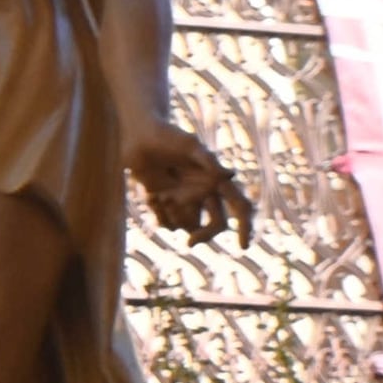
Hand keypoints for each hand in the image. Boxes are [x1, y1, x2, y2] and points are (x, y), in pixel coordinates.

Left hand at [131, 121, 249, 242]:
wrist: (138, 137)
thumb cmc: (167, 136)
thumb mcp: (189, 146)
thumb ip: (208, 161)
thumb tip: (231, 174)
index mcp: (217, 180)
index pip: (240, 206)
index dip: (245, 227)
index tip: (243, 246)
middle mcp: (204, 193)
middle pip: (216, 225)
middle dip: (204, 235)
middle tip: (189, 244)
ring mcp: (185, 200)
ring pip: (188, 226)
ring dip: (175, 215)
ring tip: (162, 193)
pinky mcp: (165, 204)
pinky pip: (168, 224)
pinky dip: (159, 214)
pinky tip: (151, 195)